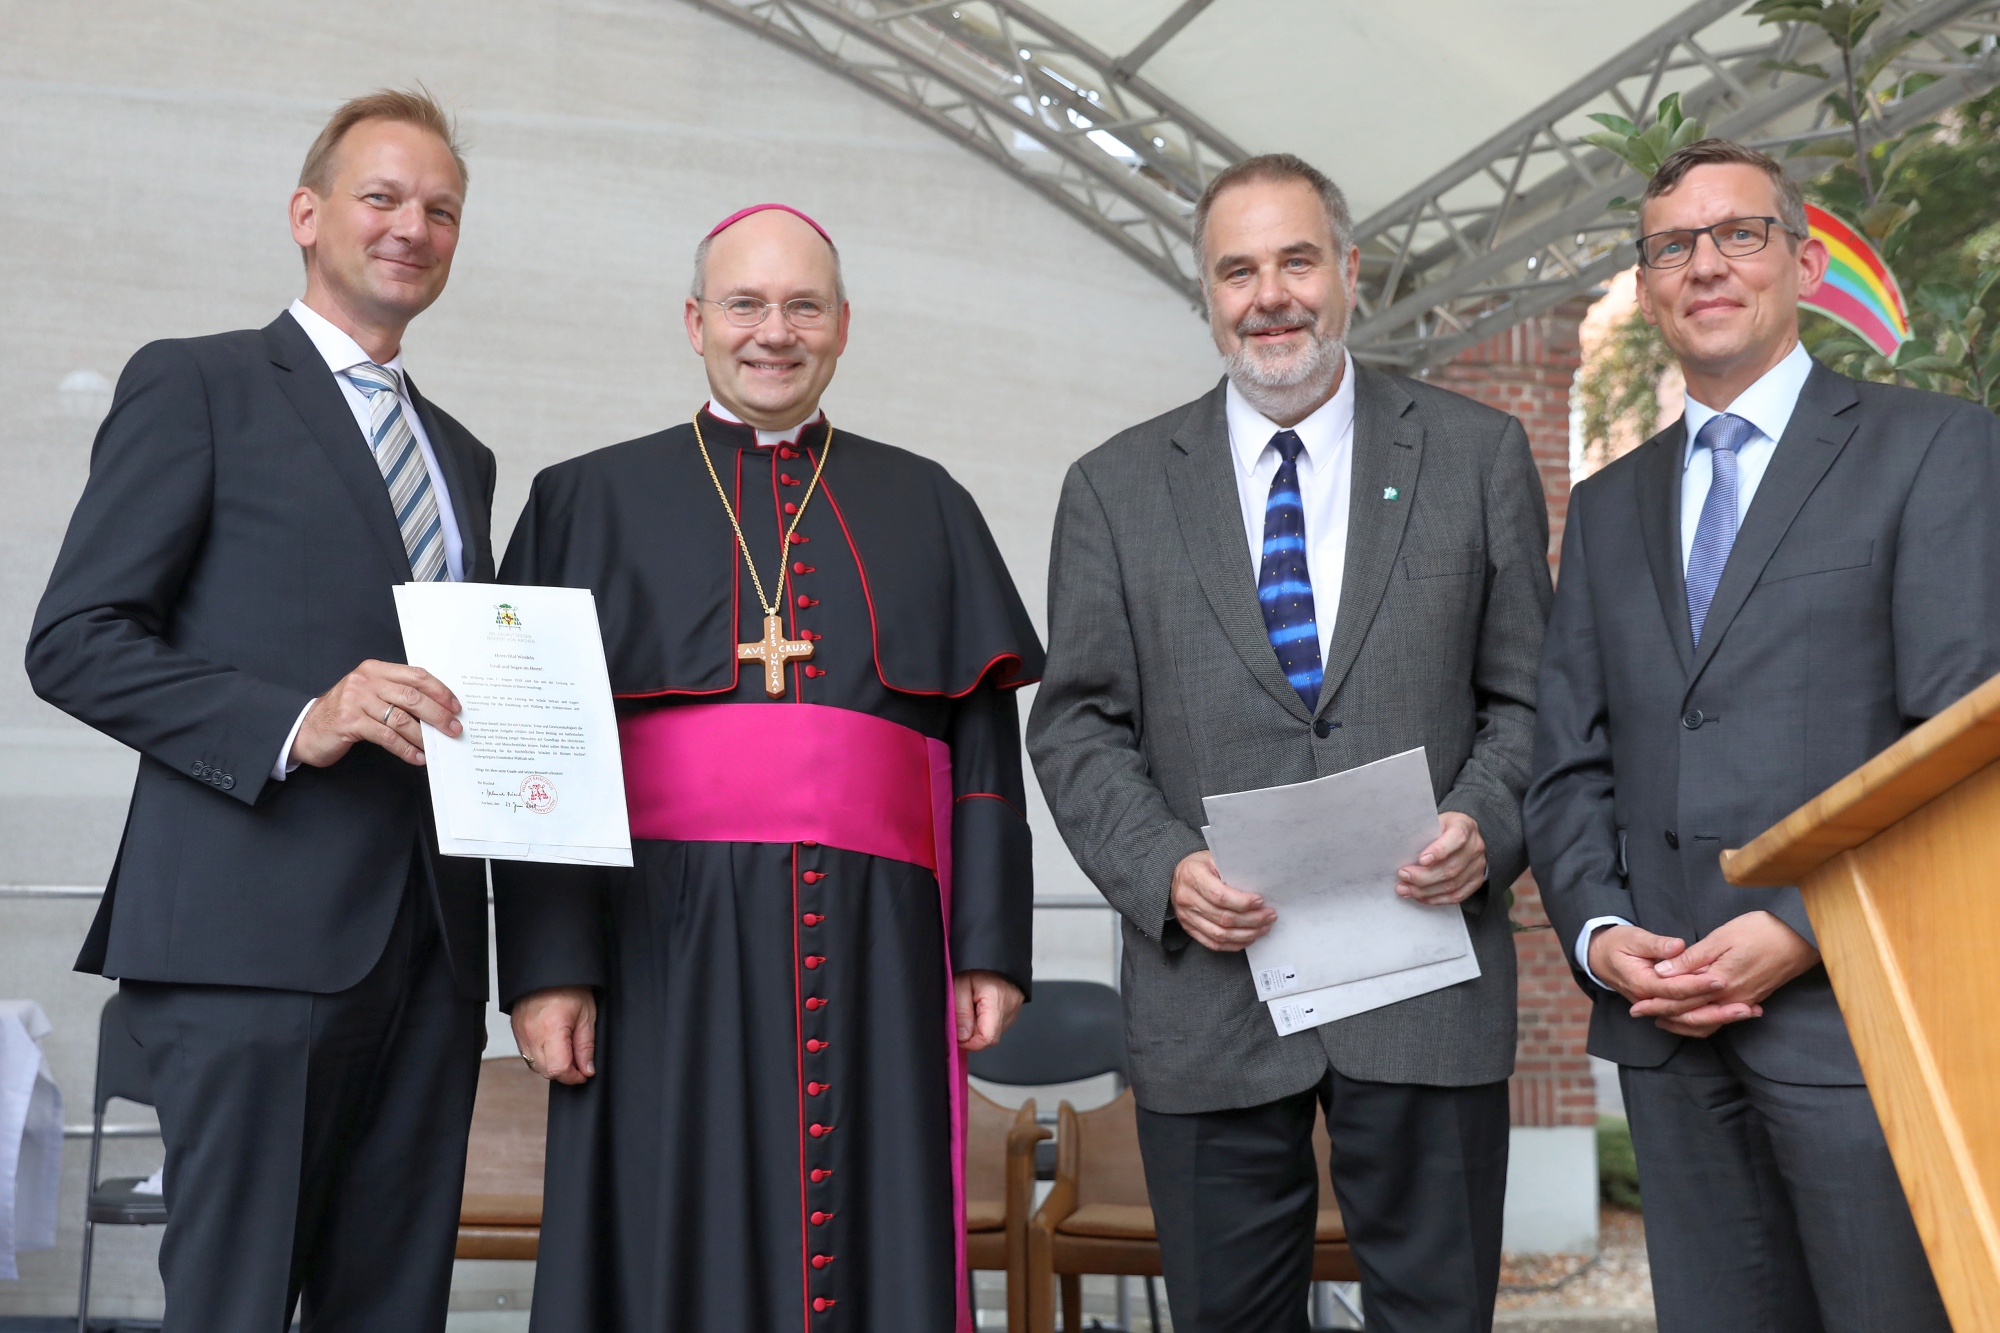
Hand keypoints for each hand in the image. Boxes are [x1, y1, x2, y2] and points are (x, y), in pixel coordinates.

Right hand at [291, 660, 461, 768]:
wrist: (306, 728)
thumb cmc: (344, 712)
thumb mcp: (369, 694)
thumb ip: (396, 694)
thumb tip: (437, 709)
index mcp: (375, 669)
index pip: (416, 675)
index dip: (440, 691)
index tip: (456, 706)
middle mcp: (366, 681)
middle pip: (413, 696)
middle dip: (438, 714)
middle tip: (454, 729)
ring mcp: (356, 700)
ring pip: (401, 718)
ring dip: (424, 735)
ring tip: (436, 746)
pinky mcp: (350, 722)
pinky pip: (387, 736)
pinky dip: (406, 748)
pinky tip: (417, 757)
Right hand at [512, 986, 596, 1084]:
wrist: (548, 970)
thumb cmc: (569, 988)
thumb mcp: (586, 1016)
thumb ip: (586, 1047)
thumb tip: (587, 1070)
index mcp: (551, 1029)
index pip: (558, 1069)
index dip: (573, 1076)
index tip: (583, 1073)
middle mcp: (532, 1035)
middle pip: (546, 1071)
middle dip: (564, 1072)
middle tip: (578, 1061)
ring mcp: (521, 1034)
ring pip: (535, 1066)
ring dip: (552, 1065)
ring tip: (565, 1049)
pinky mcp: (516, 1032)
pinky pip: (528, 1055)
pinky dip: (541, 1057)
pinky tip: (552, 1045)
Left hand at [955, 970, 1023, 1051]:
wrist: (994, 951)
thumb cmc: (977, 964)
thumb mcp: (960, 983)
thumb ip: (960, 1012)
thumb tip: (961, 1037)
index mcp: (997, 1001)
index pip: (987, 1038)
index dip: (969, 1043)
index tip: (956, 1036)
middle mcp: (1010, 1009)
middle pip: (989, 1037)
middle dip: (971, 1033)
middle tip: (961, 1014)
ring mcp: (1014, 1010)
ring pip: (993, 1031)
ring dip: (978, 1026)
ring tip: (971, 1005)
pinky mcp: (1013, 1009)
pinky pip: (997, 1023)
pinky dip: (985, 1020)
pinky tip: (979, 1005)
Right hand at [1171, 850, 1276, 951]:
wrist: (1177, 876)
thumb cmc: (1200, 866)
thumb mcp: (1214, 858)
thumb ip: (1232, 870)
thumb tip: (1259, 883)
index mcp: (1193, 876)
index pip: (1219, 896)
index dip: (1242, 902)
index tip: (1260, 901)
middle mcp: (1187, 898)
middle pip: (1223, 917)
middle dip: (1252, 920)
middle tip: (1269, 916)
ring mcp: (1186, 916)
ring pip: (1220, 934)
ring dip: (1246, 934)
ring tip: (1263, 928)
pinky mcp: (1189, 929)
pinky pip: (1213, 943)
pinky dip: (1233, 944)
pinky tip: (1248, 938)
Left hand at [1395, 812, 1487, 904]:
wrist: (1464, 836)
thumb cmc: (1442, 829)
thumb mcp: (1433, 822)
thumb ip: (1422, 834)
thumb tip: (1401, 853)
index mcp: (1464, 826)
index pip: (1456, 838)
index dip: (1439, 851)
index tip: (1421, 860)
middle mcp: (1474, 846)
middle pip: (1451, 868)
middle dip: (1423, 876)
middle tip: (1403, 875)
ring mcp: (1477, 865)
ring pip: (1452, 885)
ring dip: (1425, 890)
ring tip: (1406, 889)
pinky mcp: (1476, 881)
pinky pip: (1457, 895)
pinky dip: (1436, 898)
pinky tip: (1420, 896)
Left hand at [1630, 911, 1818, 1037]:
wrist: (1801, 937)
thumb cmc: (1761, 931)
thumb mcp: (1721, 938)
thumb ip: (1692, 959)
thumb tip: (1663, 973)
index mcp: (1720, 983)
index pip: (1681, 1001)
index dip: (1656, 1004)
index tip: (1636, 1005)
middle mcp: (1731, 999)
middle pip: (1692, 1015)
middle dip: (1664, 1016)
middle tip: (1641, 1014)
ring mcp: (1744, 1001)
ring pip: (1709, 1021)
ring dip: (1684, 1021)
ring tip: (1663, 1019)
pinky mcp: (1753, 999)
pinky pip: (1724, 1017)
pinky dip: (1706, 1020)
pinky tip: (1697, 1016)